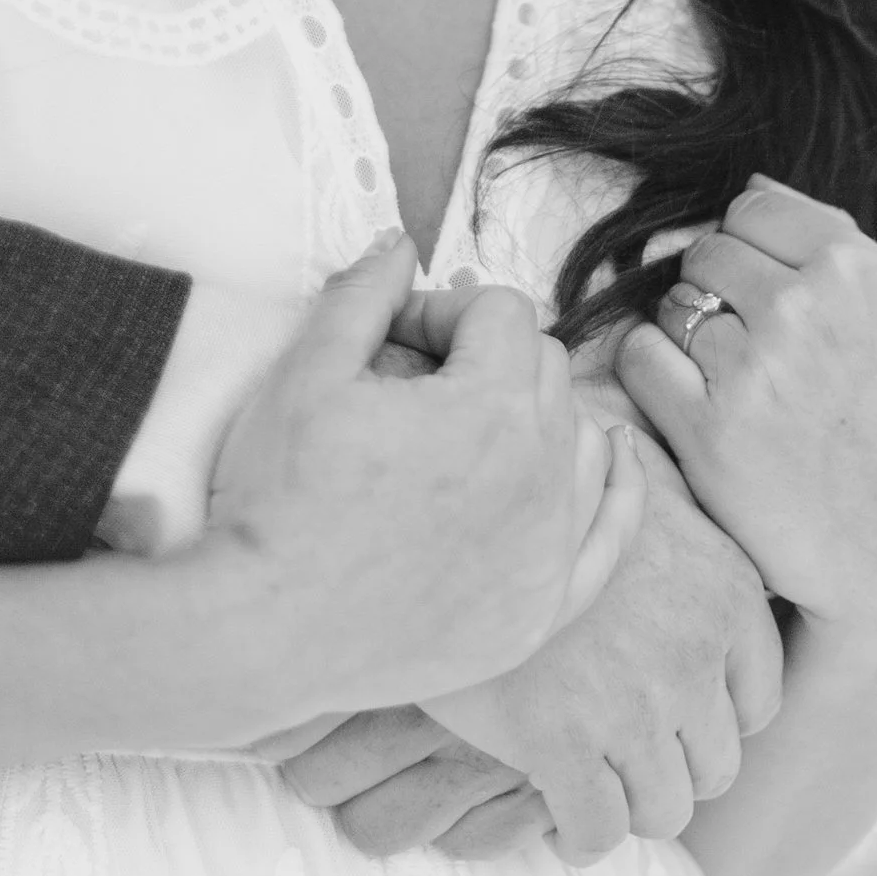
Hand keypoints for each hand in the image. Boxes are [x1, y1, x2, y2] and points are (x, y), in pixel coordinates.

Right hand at [201, 239, 617, 718]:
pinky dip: (615, 488)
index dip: (439, 311)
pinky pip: (612, 532)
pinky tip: (609, 458)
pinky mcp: (543, 610)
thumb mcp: (305, 372)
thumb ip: (364, 294)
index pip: (501, 313)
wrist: (261, 632)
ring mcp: (550, 550)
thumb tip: (401, 243)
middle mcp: (541, 476)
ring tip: (474, 426)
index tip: (389, 340)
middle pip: (546, 369)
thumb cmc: (277, 499)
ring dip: (538, 414)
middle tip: (414, 386)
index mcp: (490, 408)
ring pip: (582, 440)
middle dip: (486, 358)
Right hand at [275, 423, 778, 865]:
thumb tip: (677, 501)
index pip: (759, 703)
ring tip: (591, 789)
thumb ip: (673, 525)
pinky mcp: (560, 744)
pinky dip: (580, 837)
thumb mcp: (626, 493)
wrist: (435, 512)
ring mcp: (631, 705)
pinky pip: (596, 831)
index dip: (708, 721)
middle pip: (716, 766)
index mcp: (725, 589)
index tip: (666, 720)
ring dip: (628, 810)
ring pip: (663, 810)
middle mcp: (694, 652)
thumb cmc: (529, 503)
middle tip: (619, 759)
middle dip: (668, 771)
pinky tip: (558, 819)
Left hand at [616, 177, 876, 668]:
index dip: (748, 254)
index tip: (769, 302)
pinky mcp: (709, 430)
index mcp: (859, 270)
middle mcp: (807, 307)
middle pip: (704, 254)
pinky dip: (654, 381)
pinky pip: (639, 358)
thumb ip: (827, 246)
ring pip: (671, 307)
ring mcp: (756, 366)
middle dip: (717, 298)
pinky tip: (697, 414)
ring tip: (740, 394)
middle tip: (756, 360)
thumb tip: (749, 186)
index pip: (750, 209)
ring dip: (687, 344)